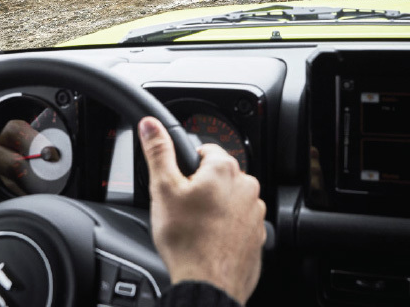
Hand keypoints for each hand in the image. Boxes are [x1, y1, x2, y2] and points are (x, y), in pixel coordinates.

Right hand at [138, 117, 265, 304]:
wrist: (207, 284)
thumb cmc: (187, 240)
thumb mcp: (163, 189)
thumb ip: (158, 151)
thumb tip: (151, 125)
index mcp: (224, 169)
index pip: (206, 150)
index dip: (187, 164)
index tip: (178, 180)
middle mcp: (247, 186)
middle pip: (219, 176)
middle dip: (201, 187)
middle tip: (182, 208)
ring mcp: (255, 212)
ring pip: (230, 200)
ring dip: (215, 208)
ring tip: (194, 227)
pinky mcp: (258, 235)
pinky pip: (239, 223)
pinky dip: (225, 228)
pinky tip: (208, 240)